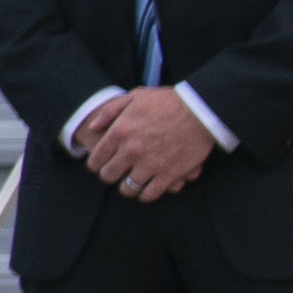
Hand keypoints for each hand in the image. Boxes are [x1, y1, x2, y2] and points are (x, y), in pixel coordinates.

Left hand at [77, 84, 216, 202]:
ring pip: (128, 188)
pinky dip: (146, 195)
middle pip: (108, 176)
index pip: (96, 158)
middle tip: (114, 174)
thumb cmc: (167, 101)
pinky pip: (150, 194)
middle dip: (109, 176)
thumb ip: (109, 111)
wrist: (201, 110)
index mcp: (120, 131)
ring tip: (129, 184)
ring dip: (127, 187)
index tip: (99, 165)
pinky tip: (146, 189)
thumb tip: (92, 127)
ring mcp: (150, 164)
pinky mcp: (169, 174)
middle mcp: (132, 150)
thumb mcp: (134, 97)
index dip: (95, 164)